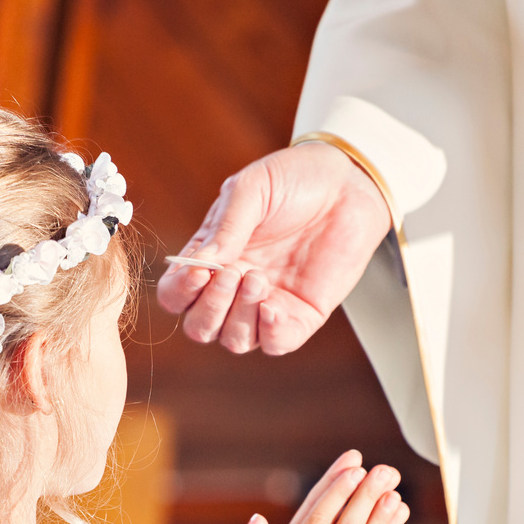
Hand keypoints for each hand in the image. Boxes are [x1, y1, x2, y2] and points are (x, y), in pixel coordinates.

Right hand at [156, 142, 390, 355]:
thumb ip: (225, 229)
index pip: (176, 294)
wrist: (348, 182)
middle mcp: (234, 287)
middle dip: (210, 309)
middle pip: (200, 327)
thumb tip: (201, 264)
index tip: (199, 273)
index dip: (180, 292)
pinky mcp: (301, 314)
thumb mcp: (251, 191)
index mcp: (212, 258)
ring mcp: (267, 302)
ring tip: (258, 278)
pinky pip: (275, 344)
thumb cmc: (294, 179)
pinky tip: (273, 305)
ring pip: (234, 340)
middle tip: (232, 275)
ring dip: (239, 317)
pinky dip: (268, 332)